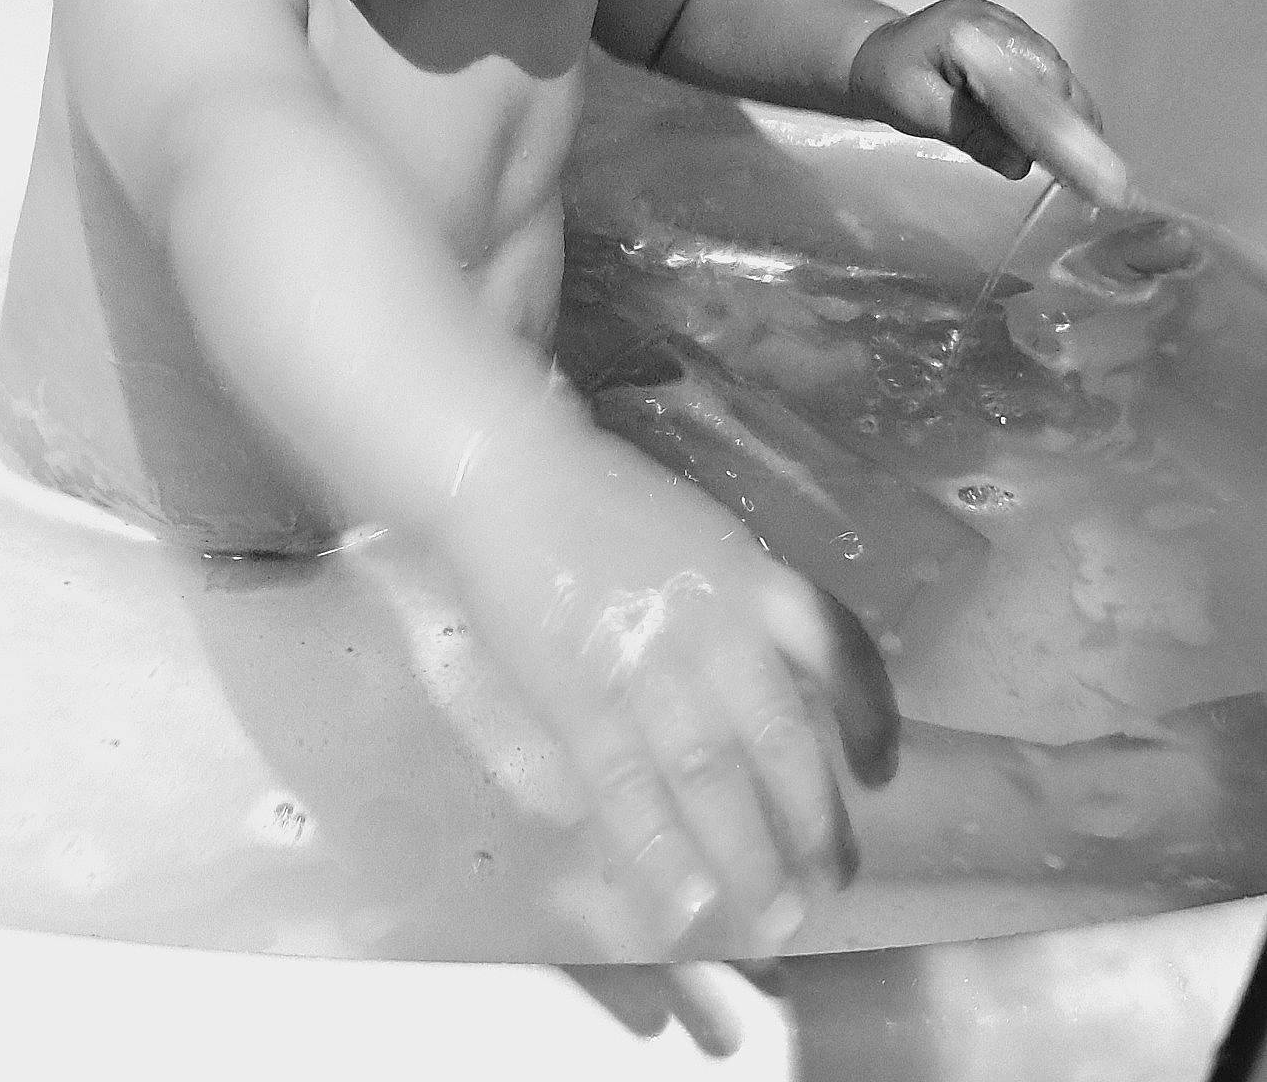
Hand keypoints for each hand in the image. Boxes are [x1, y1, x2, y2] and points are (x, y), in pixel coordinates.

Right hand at [436, 419, 898, 956]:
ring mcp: (649, 666)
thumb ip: (746, 607)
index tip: (881, 773)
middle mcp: (715, 626)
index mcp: (750, 579)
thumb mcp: (704, 539)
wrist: (511, 478)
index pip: (838, 653)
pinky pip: (630, 790)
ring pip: (713, 779)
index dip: (869, 717)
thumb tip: (782, 690)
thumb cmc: (602, 505)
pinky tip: (689, 902)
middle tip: (832, 882)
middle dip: (814, 819)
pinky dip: (662, 852)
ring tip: (778, 915)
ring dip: (749, 855)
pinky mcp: (582, 699)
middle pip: (782, 738)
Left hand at [849, 0, 1130, 208]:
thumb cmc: (887, 79)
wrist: (871, 55)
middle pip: (1054, 71)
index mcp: (975, 27)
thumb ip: (967, 131)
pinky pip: (1042, 80)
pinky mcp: (1012, 48)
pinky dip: (1055, 113)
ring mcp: (1010, 32)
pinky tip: (1065, 149)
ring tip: (1087, 169)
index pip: (1036, 66)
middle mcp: (1001, 23)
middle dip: (1074, 120)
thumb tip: (1020, 164)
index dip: (1060, 112)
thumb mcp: (915, 109)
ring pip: (1055, 77)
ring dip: (1070, 119)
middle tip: (1093, 173)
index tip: (1078, 154)